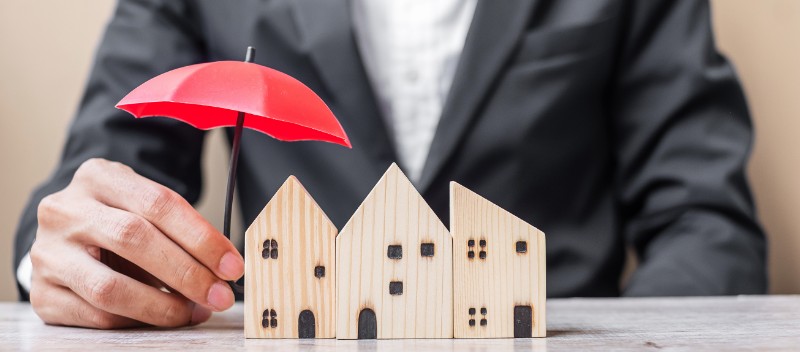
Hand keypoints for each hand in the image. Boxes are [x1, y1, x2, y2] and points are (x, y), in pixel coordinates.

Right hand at [30, 158, 243, 327]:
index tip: (231, 265)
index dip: (201, 237)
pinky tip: (162, 317)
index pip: (158, 203)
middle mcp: (65, 210)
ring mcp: (48, 253)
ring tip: (193, 311)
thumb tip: (222, 268)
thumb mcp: (143, 206)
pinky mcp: (42, 293)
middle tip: (219, 294)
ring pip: (111, 288)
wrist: (65, 234)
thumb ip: (178, 229)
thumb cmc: (117, 218)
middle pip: (134, 239)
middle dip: (187, 273)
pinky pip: (97, 316)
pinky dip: (138, 321)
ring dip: (163, 306)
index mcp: (98, 177)